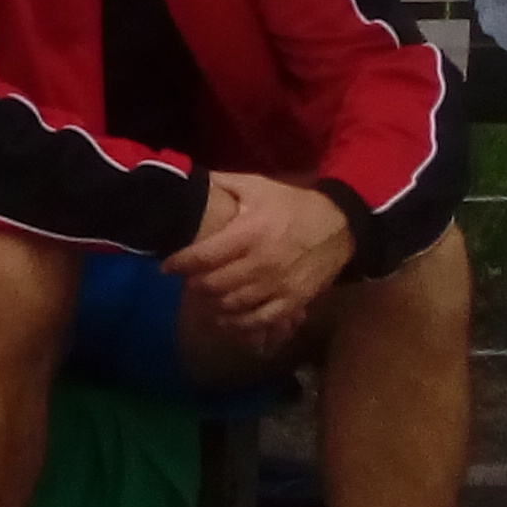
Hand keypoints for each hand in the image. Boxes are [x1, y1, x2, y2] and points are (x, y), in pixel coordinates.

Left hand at [163, 171, 353, 347]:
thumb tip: (188, 182)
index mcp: (250, 233)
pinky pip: (259, 320)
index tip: (166, 266)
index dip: (179, 264)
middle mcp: (262, 263)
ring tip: (204, 297)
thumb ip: (222, 184)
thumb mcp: (257, 186)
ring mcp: (279, 286)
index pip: (203, 256)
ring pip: (233, 305)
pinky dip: (238, 323)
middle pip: (214, 285)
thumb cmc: (292, 204)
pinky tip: (226, 318)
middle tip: (187, 280)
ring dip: (212, 304)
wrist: (339, 225)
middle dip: (194, 284)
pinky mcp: (294, 302)